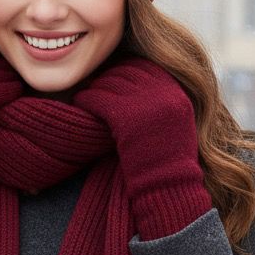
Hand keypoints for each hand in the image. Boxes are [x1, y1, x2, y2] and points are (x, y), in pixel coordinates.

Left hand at [73, 56, 211, 239]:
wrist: (168, 187)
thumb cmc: (166, 161)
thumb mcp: (174, 123)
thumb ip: (160, 98)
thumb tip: (134, 78)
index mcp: (176, 90)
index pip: (142, 67)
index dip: (123, 73)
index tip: (111, 82)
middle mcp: (163, 92)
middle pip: (124, 72)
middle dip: (106, 80)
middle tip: (93, 89)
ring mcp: (146, 103)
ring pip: (108, 82)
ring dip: (93, 89)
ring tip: (84, 98)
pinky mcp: (126, 116)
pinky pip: (98, 98)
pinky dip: (85, 100)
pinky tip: (78, 106)